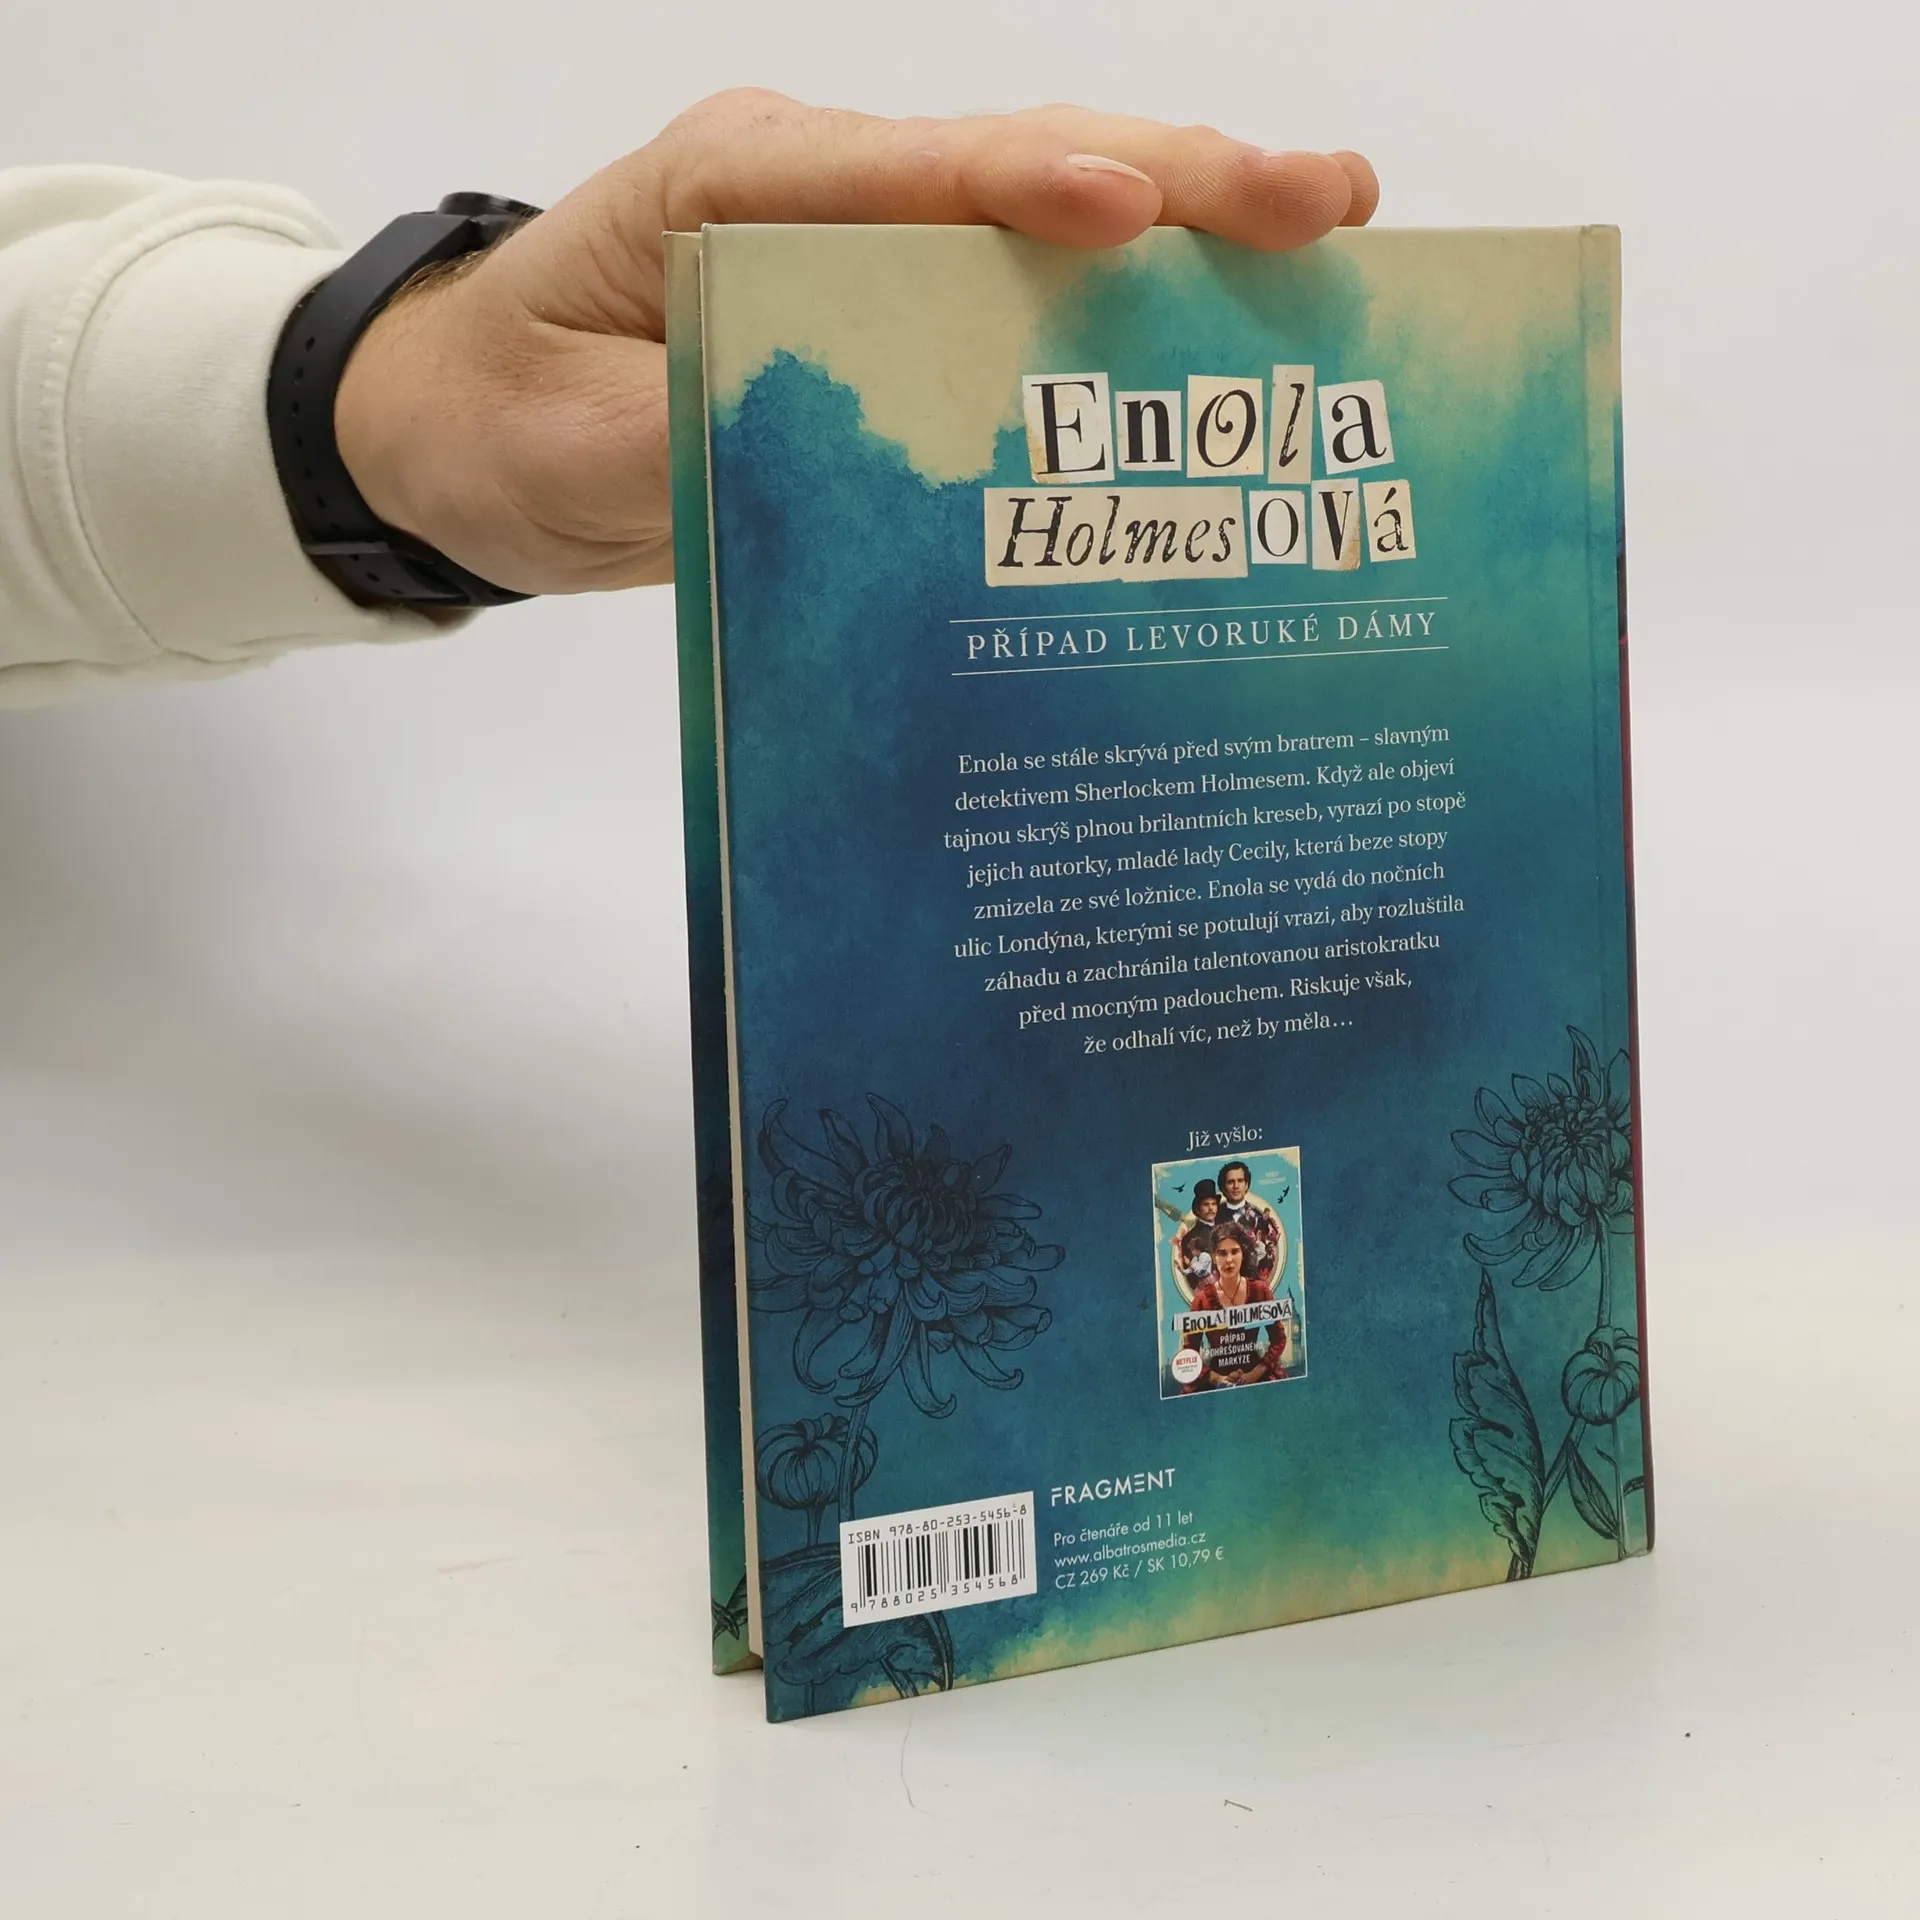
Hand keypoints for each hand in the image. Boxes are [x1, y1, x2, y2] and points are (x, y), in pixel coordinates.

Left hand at [334, 90, 1377, 595]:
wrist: (463, 432)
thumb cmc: (505, 418)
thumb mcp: (578, 449)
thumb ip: (710, 438)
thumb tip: (859, 448)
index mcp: (727, 187)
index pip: (896, 170)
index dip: (1026, 185)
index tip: (1137, 211)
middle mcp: (813, 190)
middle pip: (1009, 164)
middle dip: (1172, 180)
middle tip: (1322, 202)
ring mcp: (858, 244)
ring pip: (1038, 214)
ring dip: (1185, 225)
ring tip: (1327, 234)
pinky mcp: (882, 311)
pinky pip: (1015, 292)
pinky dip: (1126, 302)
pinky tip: (1226, 321)